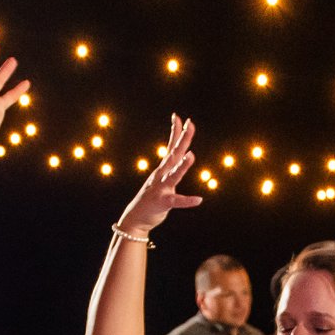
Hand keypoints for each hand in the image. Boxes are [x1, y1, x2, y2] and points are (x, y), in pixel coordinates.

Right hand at [116, 116, 203, 236]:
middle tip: (190, 124)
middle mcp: (162, 175)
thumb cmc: (152, 197)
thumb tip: (181, 154)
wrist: (136, 218)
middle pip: (174, 154)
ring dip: (182, 165)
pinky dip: (187, 201)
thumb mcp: (162, 178)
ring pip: (173, 175)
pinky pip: (176, 201)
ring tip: (191, 156)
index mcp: (163, 169)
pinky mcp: (163, 202)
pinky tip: (198, 200)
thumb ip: (171, 166)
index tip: (178, 116)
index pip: (171, 147)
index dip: (176, 132)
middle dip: (183, 139)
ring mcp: (161, 188)